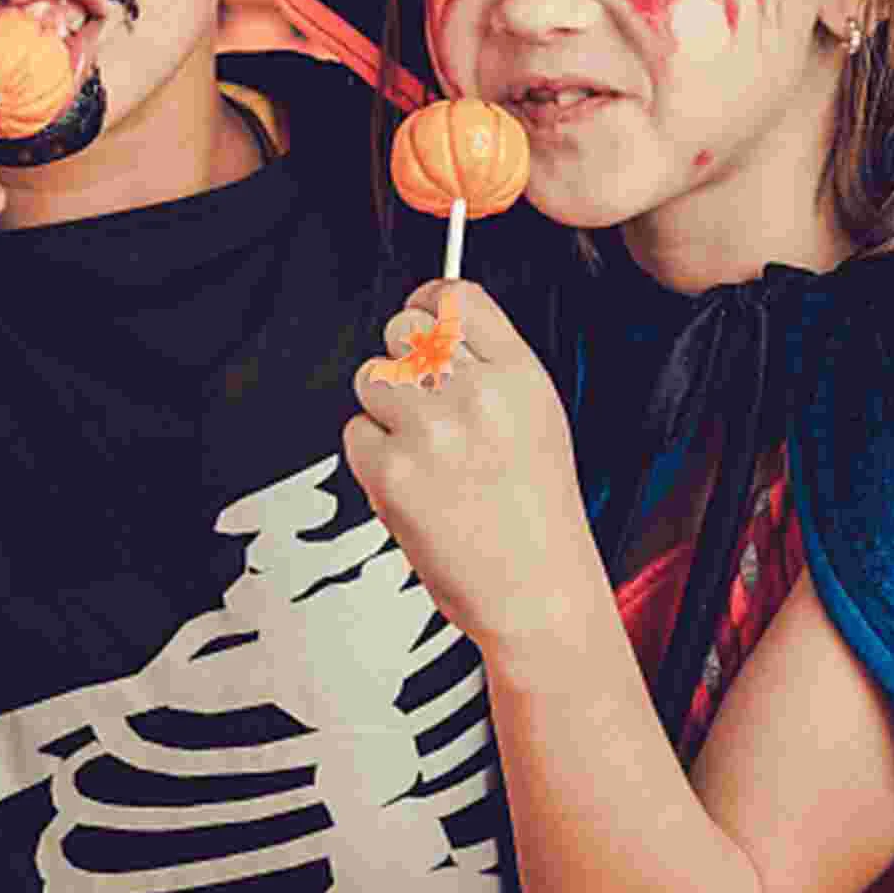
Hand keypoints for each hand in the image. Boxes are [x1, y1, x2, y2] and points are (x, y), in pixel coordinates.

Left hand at [344, 280, 584, 658]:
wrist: (537, 593)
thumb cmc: (537, 511)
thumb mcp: (538, 414)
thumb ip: (489, 362)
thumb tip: (435, 318)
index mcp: (518, 376)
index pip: (454, 298)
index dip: (427, 303)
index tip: (420, 315)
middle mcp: (475, 396)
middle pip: (402, 329)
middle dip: (403, 361)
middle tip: (423, 401)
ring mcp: (431, 433)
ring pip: (370, 376)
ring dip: (383, 407)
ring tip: (420, 446)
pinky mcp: (392, 472)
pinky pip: (355, 431)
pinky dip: (372, 455)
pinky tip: (411, 479)